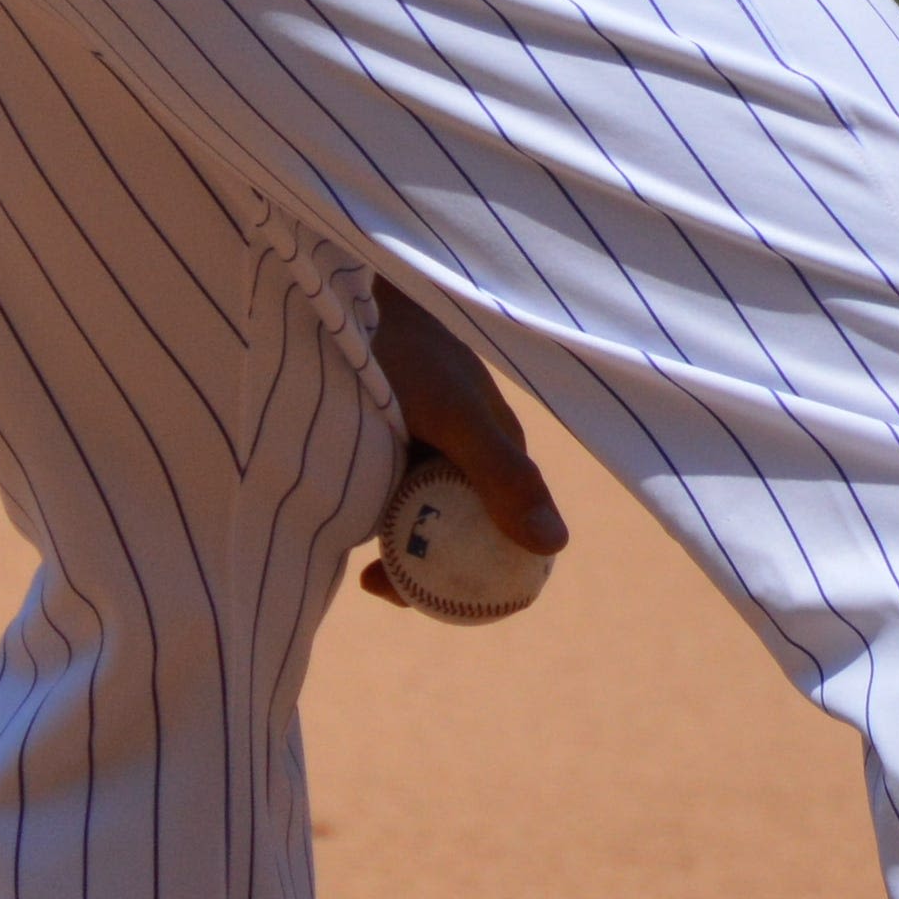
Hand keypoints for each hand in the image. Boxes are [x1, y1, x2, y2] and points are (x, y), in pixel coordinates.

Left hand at [360, 282, 573, 609]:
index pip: (513, 532)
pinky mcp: (389, 448)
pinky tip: (345, 536)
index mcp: (500, 449)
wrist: (345, 296)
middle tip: (379, 584)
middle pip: (462, 535)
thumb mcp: (456, 416)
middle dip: (430, 572)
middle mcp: (467, 458)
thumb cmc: (405, 350)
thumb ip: (502, 475)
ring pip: (422, 524)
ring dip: (399, 550)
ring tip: (362, 569)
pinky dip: (374, 526)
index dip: (485, 576)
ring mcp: (427, 453)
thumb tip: (553, 545)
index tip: (440, 602)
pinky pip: (391, 504)